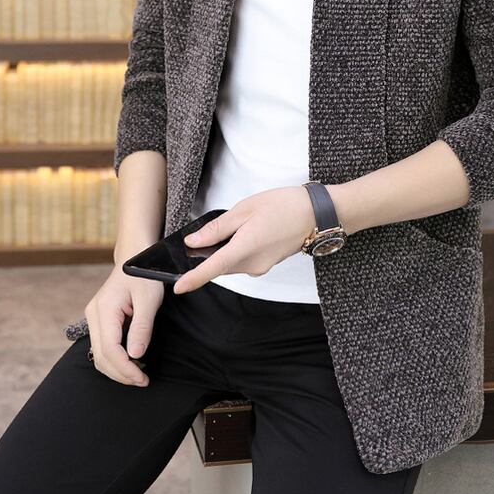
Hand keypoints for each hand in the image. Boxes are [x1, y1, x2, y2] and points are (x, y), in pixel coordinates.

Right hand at [84, 264, 164, 386]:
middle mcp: (94, 315)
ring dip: (117, 369)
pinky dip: (115, 358)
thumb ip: (141, 327)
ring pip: (99, 354)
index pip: (109, 350)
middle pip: (100, 357)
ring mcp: (95, 317)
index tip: (142, 379)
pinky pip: (103, 346)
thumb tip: (135, 355)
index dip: (125, 369)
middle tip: (143, 381)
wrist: (135, 255)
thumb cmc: (144, 274)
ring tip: (139, 375)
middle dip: (121, 374)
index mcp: (104, 310)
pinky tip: (132, 361)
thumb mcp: (149, 299)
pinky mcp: (100, 319)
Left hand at [172, 186, 316, 294]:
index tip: (177, 287)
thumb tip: (194, 241)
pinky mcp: (266, 264)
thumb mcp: (245, 209)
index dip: (193, 279)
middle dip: (207, 255)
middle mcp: (252, 265)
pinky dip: (236, 250)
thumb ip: (217, 228)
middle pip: (220, 265)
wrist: (316, 214)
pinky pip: (243, 261)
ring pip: (231, 263)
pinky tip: (245, 231)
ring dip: (224, 250)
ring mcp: (260, 267)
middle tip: (205, 234)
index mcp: (245, 248)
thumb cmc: (284, 206)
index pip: (212, 268)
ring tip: (235, 224)